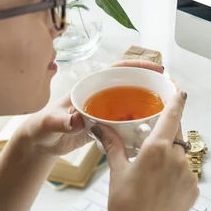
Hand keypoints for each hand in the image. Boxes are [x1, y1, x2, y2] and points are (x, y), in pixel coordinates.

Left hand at [20, 59, 164, 156]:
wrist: (40, 144)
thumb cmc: (42, 128)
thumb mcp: (51, 123)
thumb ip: (63, 120)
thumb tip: (77, 118)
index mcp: (90, 86)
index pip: (117, 69)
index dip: (137, 66)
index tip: (156, 68)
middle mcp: (100, 95)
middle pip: (130, 84)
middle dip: (150, 83)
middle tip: (169, 89)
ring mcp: (104, 110)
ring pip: (131, 103)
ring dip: (147, 104)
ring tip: (166, 108)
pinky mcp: (106, 126)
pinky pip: (127, 121)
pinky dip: (139, 123)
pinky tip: (151, 129)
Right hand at [92, 91, 198, 210]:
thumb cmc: (126, 209)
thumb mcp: (117, 172)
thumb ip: (113, 145)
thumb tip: (101, 128)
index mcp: (157, 148)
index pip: (172, 114)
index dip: (177, 100)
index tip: (179, 90)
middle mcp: (176, 157)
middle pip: (177, 133)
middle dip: (167, 132)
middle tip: (152, 141)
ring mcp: (188, 173)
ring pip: (181, 153)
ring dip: (170, 156)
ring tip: (153, 173)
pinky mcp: (194, 188)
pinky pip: (186, 172)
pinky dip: (176, 173)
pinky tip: (161, 186)